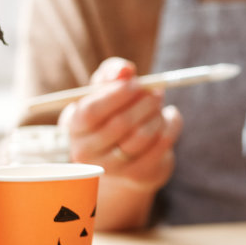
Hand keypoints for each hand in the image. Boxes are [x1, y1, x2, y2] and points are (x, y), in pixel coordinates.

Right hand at [63, 57, 181, 194]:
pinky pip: (161, 145)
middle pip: (120, 124)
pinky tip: (170, 117)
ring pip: (142, 136)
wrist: (126, 154)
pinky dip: (172, 125)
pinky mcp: (136, 174)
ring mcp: (111, 167)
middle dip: (144, 103)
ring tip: (159, 105)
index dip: (116, 95)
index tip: (136, 83)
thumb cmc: (112, 113)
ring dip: (157, 115)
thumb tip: (124, 70)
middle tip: (157, 92)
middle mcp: (86, 150)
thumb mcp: (106, 91)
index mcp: (74, 126)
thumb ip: (112, 74)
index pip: (90, 112)